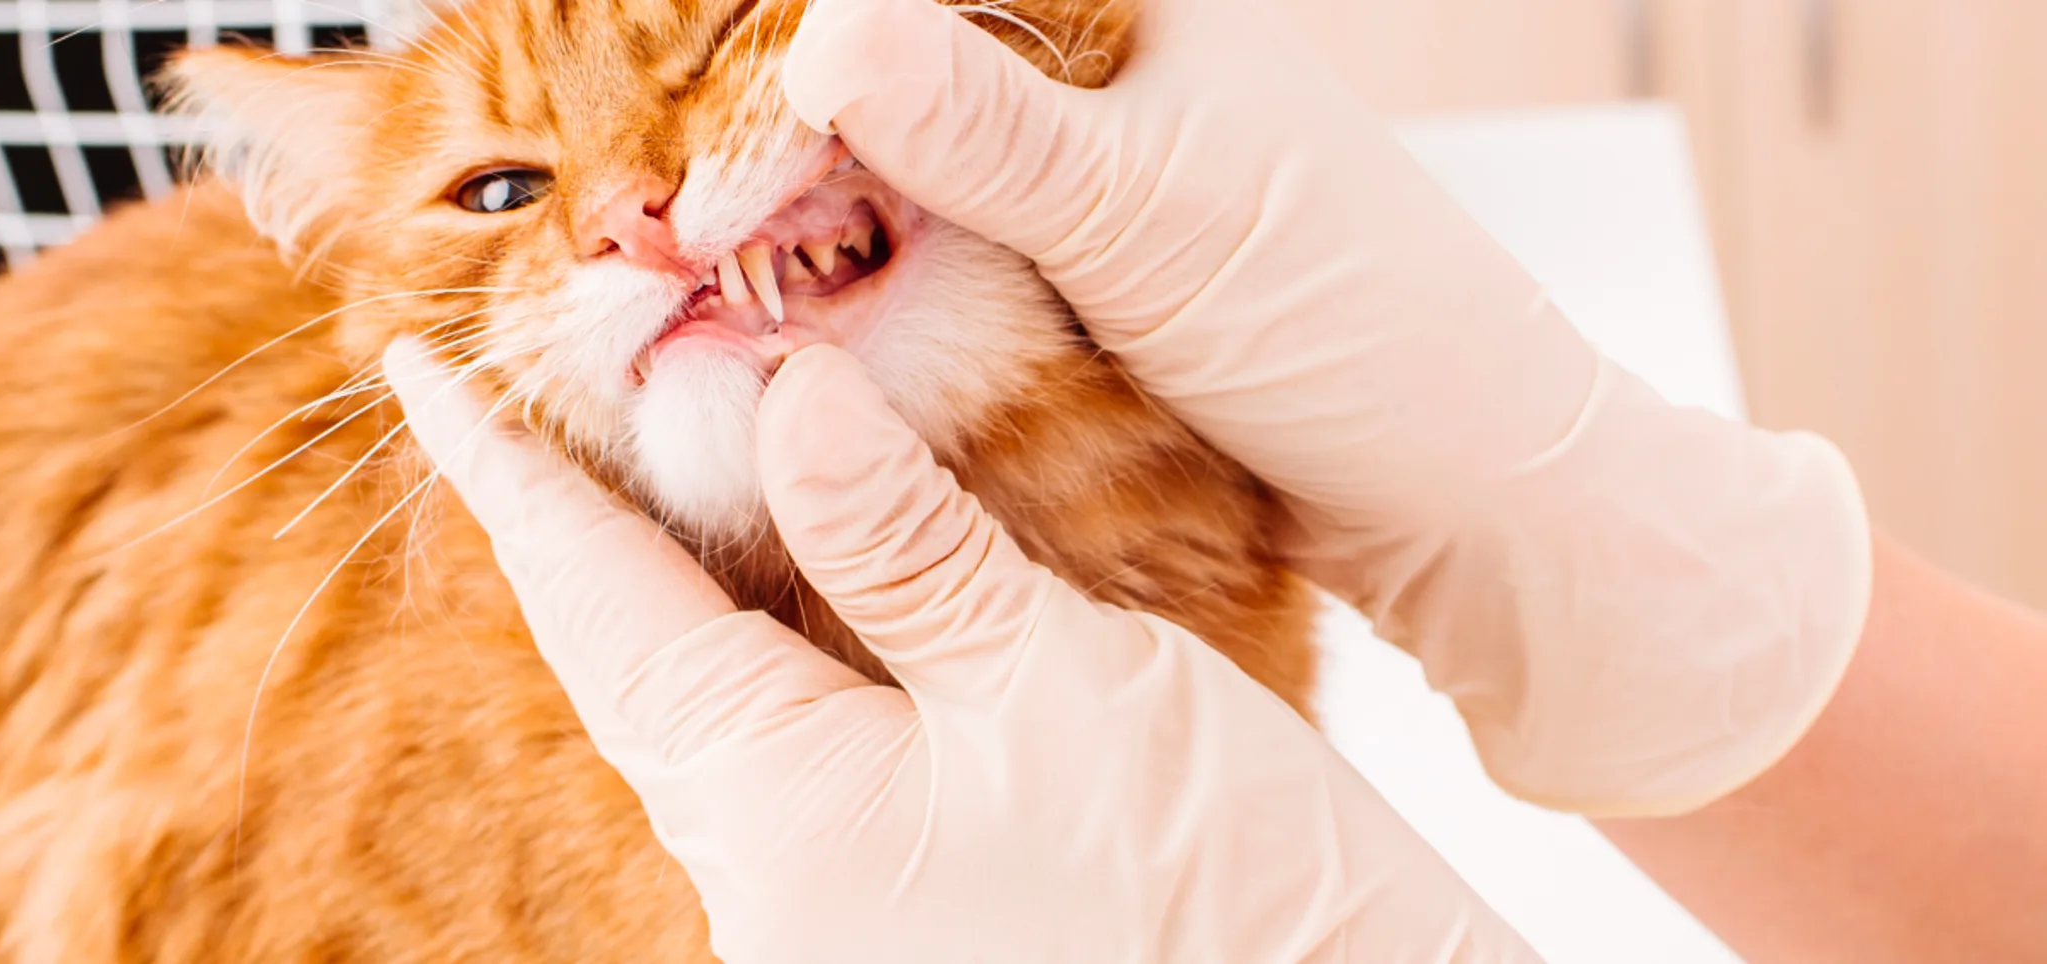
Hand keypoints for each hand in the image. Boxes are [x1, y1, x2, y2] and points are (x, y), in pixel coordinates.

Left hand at [384, 340, 1537, 962]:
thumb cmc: (1211, 894)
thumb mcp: (1056, 681)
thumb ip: (905, 541)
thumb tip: (791, 398)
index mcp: (774, 808)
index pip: (599, 606)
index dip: (513, 479)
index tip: (432, 382)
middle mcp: (766, 874)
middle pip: (633, 661)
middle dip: (580, 524)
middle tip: (542, 392)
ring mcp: (826, 900)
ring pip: (708, 704)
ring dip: (673, 578)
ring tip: (652, 455)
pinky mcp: (898, 900)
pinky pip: (786, 749)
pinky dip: (771, 640)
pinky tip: (798, 572)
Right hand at [782, 0, 1873, 815]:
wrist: (1465, 501)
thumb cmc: (1363, 328)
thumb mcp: (1164, 218)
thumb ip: (992, 131)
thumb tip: (824, 36)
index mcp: (1132, 6)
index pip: (920, 1)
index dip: (791, 50)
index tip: (696, 158)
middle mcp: (1100, 77)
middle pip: (892, 77)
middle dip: (781, 145)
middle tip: (676, 236)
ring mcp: (1084, 183)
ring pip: (903, 175)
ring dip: (812, 225)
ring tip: (703, 287)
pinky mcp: (1075, 281)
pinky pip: (941, 263)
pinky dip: (870, 293)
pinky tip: (797, 330)